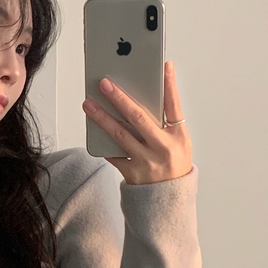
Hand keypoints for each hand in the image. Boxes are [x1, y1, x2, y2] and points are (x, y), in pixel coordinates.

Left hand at [82, 61, 192, 184]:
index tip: (164, 66)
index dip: (170, 85)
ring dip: (102, 117)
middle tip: (105, 83)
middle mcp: (163, 149)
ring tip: (88, 104)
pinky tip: (91, 128)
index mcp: (179, 138)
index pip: (174, 106)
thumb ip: (164, 123)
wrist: (168, 202)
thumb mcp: (178, 143)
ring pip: (120, 134)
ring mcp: (147, 162)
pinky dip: (103, 141)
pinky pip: (113, 154)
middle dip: (120, 98)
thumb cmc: (173, 166)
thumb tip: (140, 97)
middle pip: (140, 118)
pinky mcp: (132, 173)